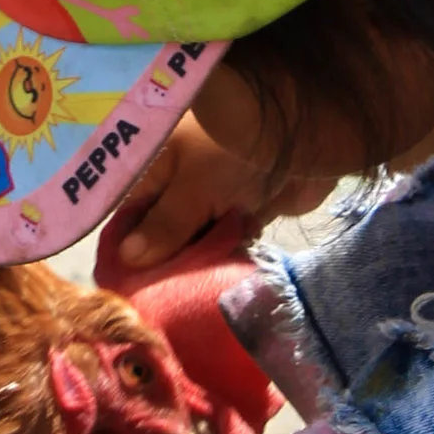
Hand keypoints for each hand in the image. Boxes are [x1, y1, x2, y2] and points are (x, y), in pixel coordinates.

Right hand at [98, 107, 334, 275]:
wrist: (311, 130)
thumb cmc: (237, 149)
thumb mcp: (193, 186)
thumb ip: (163, 225)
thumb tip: (126, 258)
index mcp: (157, 165)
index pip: (129, 212)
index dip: (124, 249)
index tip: (123, 288)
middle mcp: (180, 181)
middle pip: (160, 230)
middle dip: (161, 263)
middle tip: (155, 302)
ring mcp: (213, 197)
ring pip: (193, 240)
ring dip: (193, 265)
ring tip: (183, 298)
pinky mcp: (245, 211)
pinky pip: (224, 242)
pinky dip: (222, 258)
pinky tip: (216, 283)